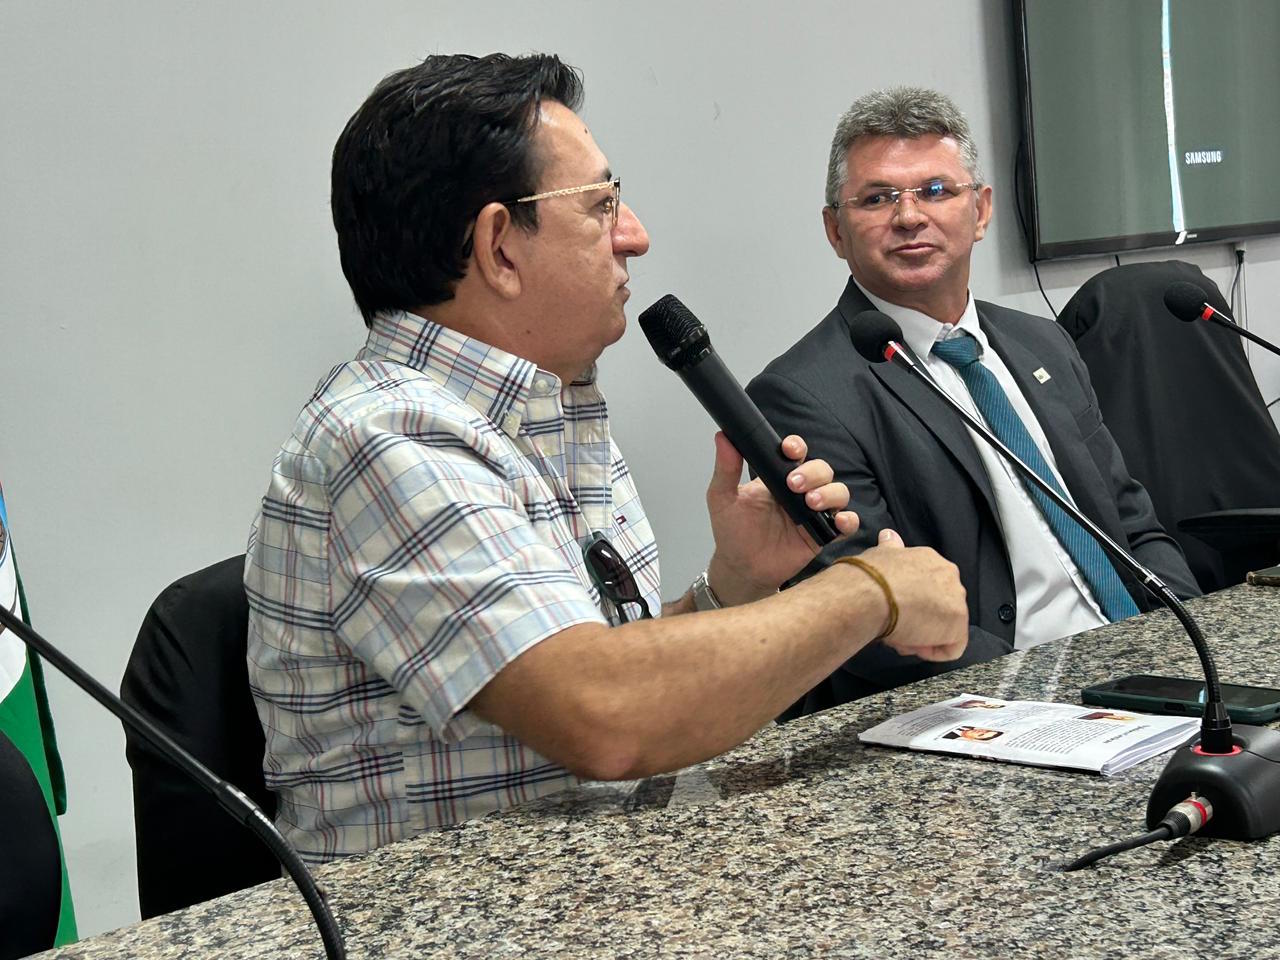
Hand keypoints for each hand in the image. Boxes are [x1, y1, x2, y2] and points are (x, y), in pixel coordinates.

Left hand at [704, 432, 858, 605]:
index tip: (789, 450)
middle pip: (822, 469)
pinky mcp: (822, 534)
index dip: (797, 447)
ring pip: (839, 492)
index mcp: (778, 476)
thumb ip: (725, 469)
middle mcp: (800, 491)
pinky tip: (837, 522)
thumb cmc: (733, 530)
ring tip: (810, 503)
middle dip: (813, 472)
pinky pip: (847, 523)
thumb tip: (722, 438)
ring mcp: (814, 512)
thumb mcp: (722, 498)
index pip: (796, 453)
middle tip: (794, 484)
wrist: (741, 566)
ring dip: (829, 493)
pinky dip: (849, 520)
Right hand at [844, 529, 967, 661]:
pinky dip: (932, 652)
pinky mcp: (958, 625)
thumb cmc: (868, 577)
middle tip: (897, 625)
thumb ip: (890, 547)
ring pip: (944, 626)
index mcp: (930, 559)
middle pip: (940, 605)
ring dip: (923, 635)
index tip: (895, 608)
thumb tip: (888, 536)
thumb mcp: (880, 554)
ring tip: (900, 636)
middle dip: (920, 619)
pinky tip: (912, 645)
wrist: (870, 594)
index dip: (911, 600)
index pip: (929, 585)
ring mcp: (957, 600)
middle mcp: (949, 575)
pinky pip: (951, 647)